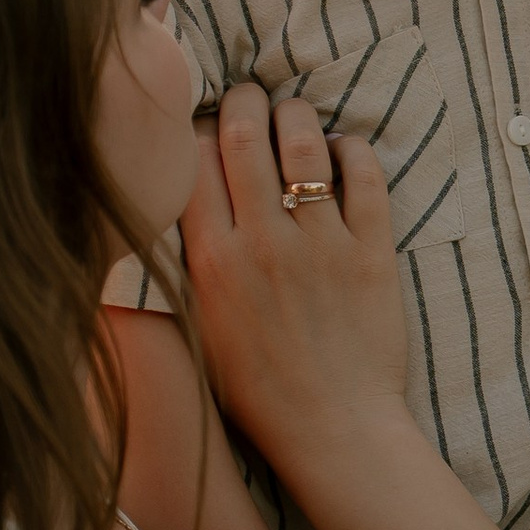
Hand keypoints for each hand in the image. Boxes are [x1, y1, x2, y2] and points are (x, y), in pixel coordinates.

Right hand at [181, 85, 407, 473]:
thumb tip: (157, 219)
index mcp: (211, 263)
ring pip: (304, 143)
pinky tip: (343, 152)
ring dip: (296, 115)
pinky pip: (364, 175)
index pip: (193, 161)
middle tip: (248, 97)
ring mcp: (320, 245)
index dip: (196, 129)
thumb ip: (179, 271)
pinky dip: (352, 150)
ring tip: (294, 115)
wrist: (332, 432)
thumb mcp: (196, 332)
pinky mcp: (371, 252)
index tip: (203, 125)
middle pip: (244, 135)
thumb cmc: (258, 396)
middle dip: (243, 100)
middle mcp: (263, 244)